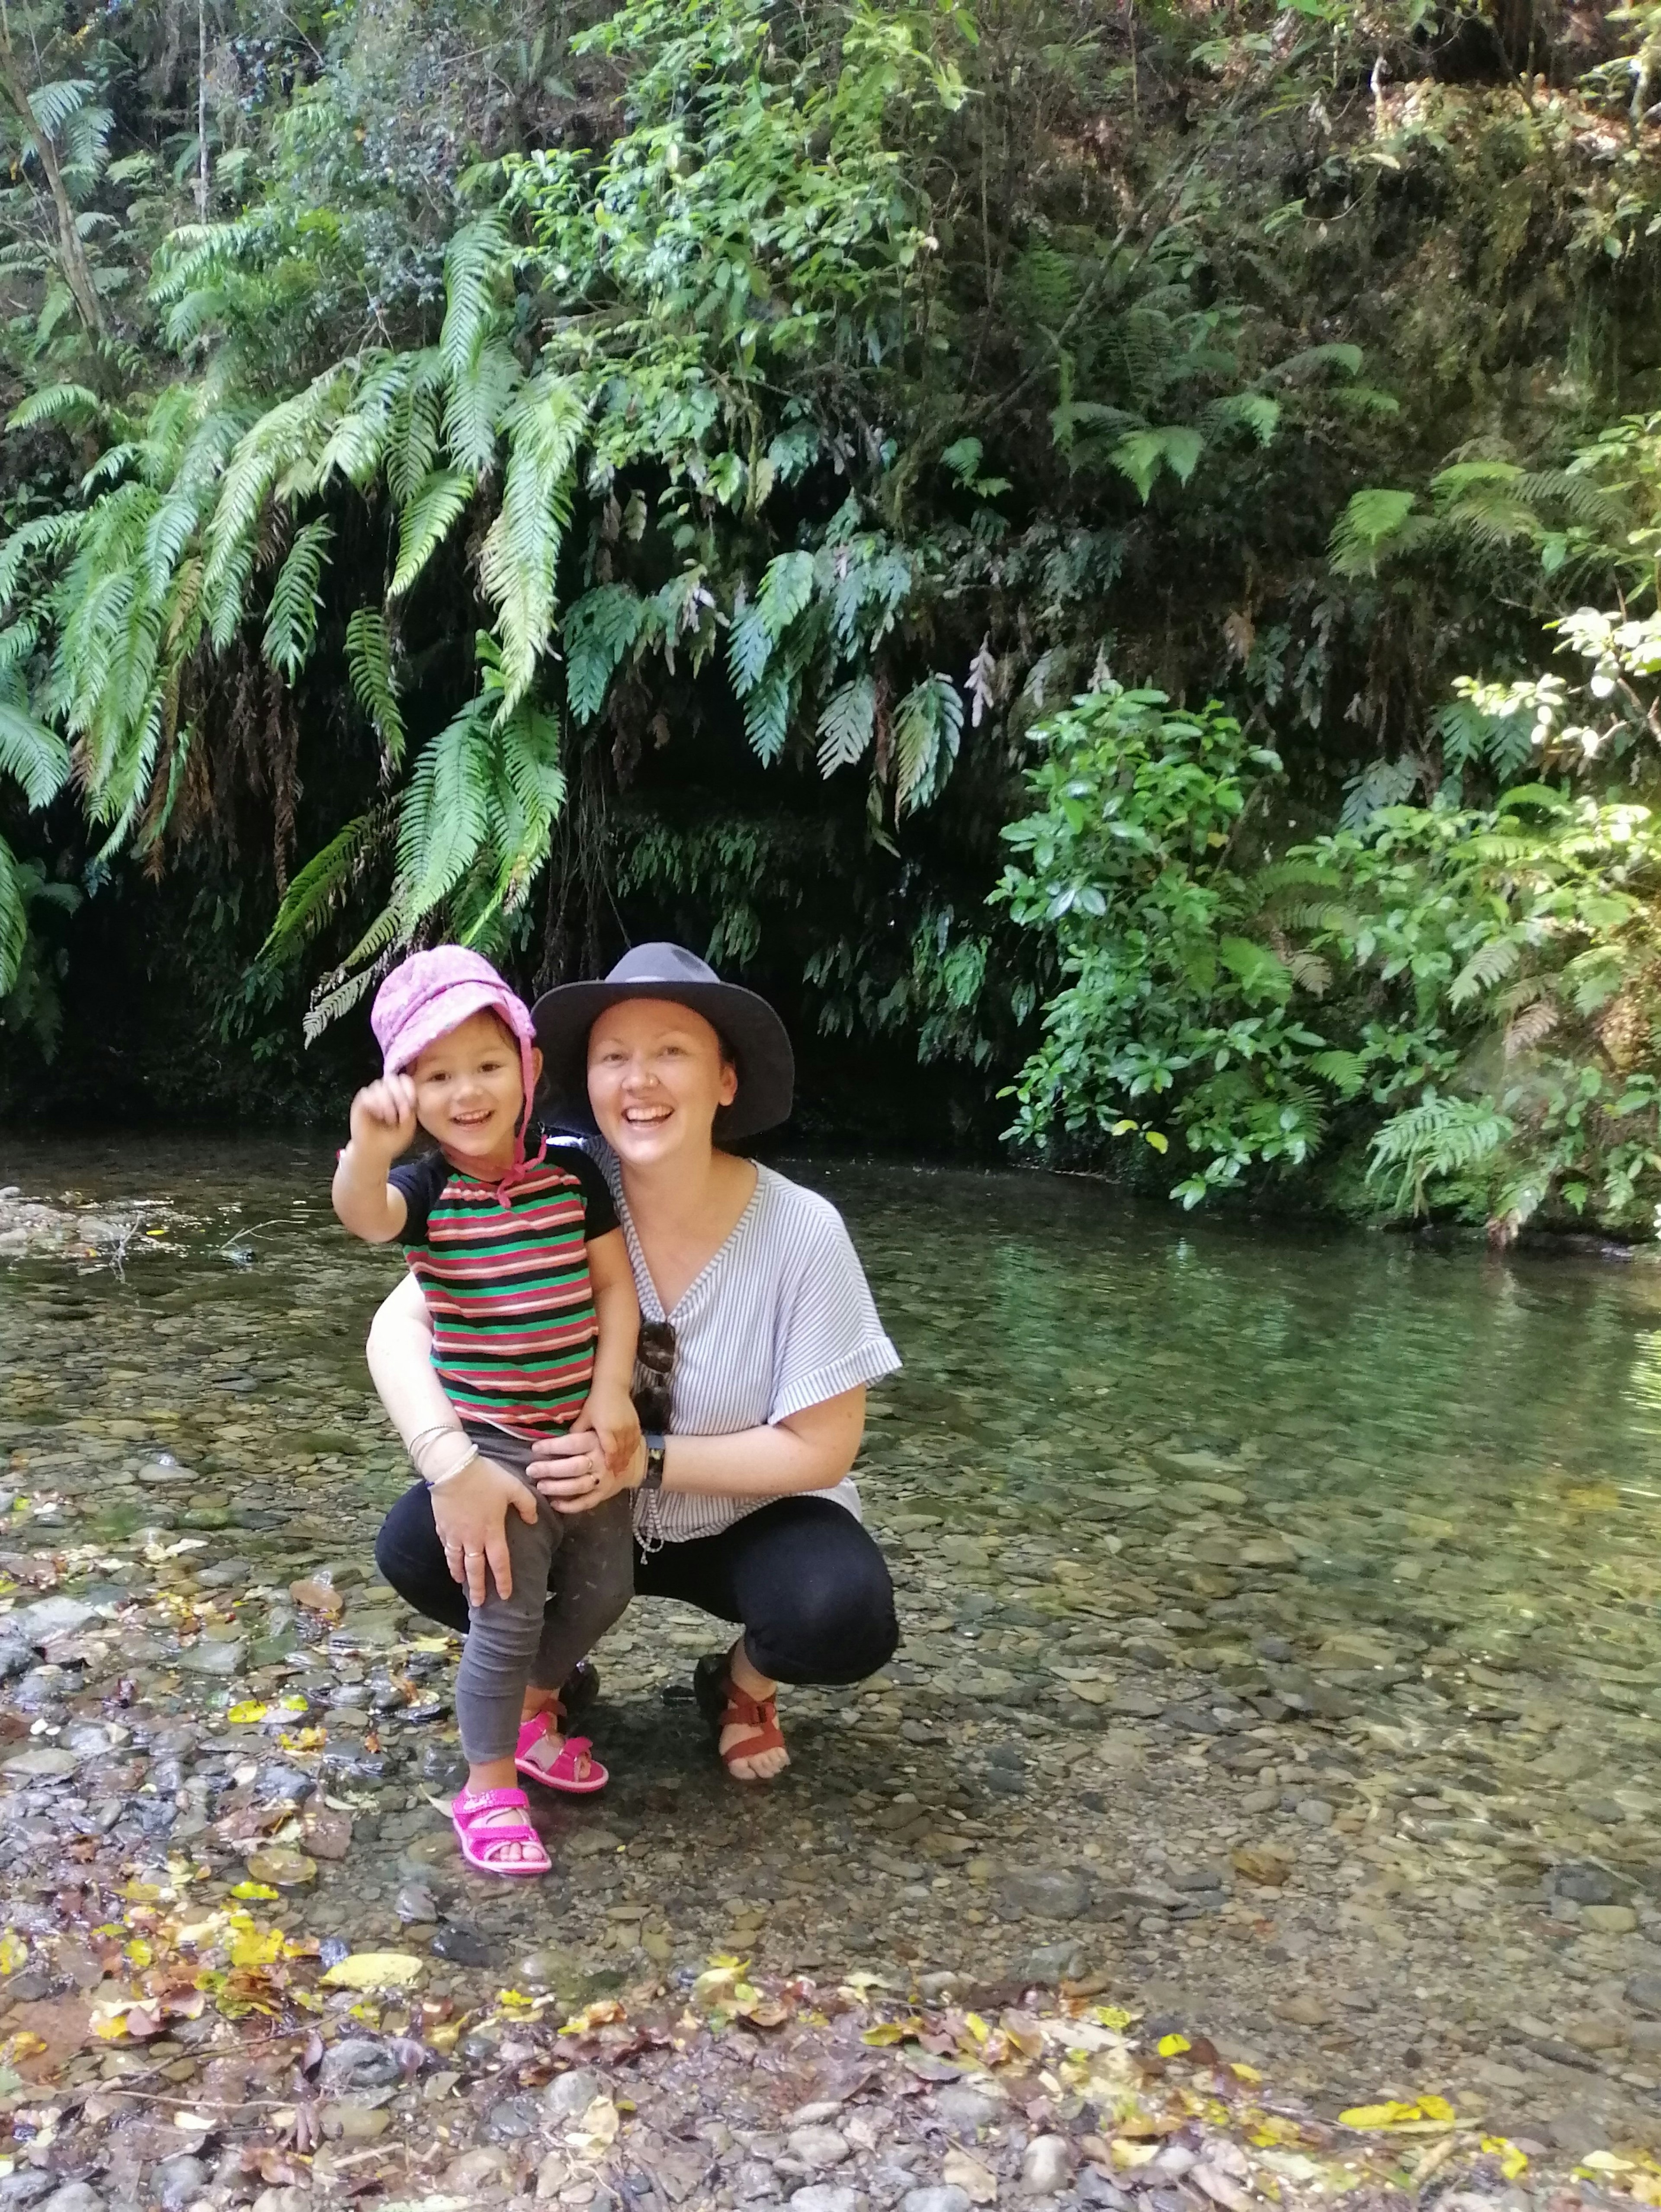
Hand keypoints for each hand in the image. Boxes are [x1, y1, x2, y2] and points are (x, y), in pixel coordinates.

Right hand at [349, 1075, 417, 1161]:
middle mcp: (384, 1094)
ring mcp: (371, 1097)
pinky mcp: (360, 1103)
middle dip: (399, 1093)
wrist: (374, 1152)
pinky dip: (374, 1103)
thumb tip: (408, 1102)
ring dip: (386, 1101)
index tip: (412, 1102)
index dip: (408, 1087)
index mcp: (399, 1096)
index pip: (404, 1080)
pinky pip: (365, 1093)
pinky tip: (379, 1115)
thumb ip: (411, 1114)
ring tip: (389, 1118)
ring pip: (378, 1086)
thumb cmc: (392, 1140)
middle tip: (402, 1110)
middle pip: (391, 1080)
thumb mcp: (407, 1129)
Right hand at [430, 1452, 536, 1604]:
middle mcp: (472, 1538)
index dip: (503, 1580)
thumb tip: (532, 1519)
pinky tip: (450, 1558)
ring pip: (456, 1561)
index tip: (505, 1596)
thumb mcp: (513, 1487)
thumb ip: (526, 1505)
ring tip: (462, 1583)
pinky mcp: (442, 1525)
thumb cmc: (485, 1477)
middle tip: (478, 1604)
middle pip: (475, 1569)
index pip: (499, 1563)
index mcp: (492, 1532)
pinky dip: (448, 1556)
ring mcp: (454, 1533)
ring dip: (460, 1575)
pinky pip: (446, 1546)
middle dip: (478, 1588)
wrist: (452, 1468)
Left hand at [529, 1426, 643, 1514]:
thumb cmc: (610, 1436)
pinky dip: (571, 1506)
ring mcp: (604, 1478)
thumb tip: (551, 1428)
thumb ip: (577, 1428)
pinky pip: (587, 1502)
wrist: (638, 1456)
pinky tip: (555, 1503)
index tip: (535, 1448)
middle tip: (531, 1470)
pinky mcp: (606, 1492)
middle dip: (550, 1469)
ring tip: (540, 1486)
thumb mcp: (595, 1424)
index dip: (552, 1447)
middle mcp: (601, 1460)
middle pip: (572, 1467)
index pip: (571, 1443)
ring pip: (578, 1486)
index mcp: (597, 1440)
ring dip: (557, 1488)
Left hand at [576, 1383, 641, 1479]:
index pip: (610, 1451)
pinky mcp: (636, 1423)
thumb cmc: (596, 1400)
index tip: (607, 1472)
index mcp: (607, 1429)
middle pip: (622, 1452)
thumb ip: (577, 1432)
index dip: (610, 1463)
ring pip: (630, 1448)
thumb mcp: (584, 1417)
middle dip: (619, 1464)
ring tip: (622, 1468)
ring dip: (626, 1459)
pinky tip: (628, 1455)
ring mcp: (630, 1426)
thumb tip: (567, 1446)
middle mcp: (621, 1429)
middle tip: (615, 1475)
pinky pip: (636, 1441)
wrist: (613, 1384)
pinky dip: (632, 1450)